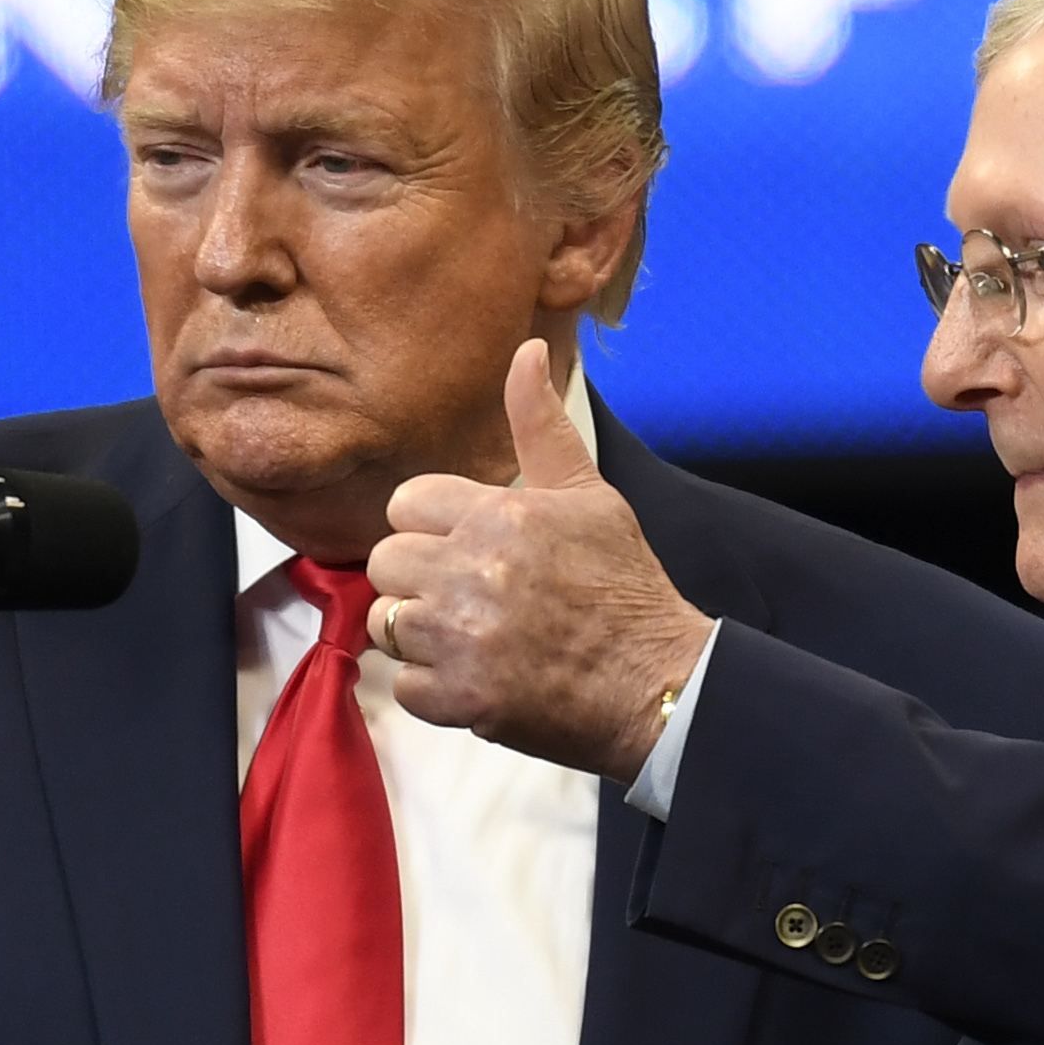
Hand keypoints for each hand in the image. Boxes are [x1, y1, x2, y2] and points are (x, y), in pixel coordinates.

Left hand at [368, 341, 714, 775]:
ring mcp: (461, 636)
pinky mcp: (459, 696)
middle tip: (469, 599)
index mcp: (499, 514)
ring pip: (387, 622)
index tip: (466, 550)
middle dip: (419, 580)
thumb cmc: (624, 587)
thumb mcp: (590, 495)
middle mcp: (472, 570)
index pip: (405, 504)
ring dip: (422, 635)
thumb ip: (540, 426)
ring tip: (474, 639)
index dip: (431, 528)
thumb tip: (528, 349)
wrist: (658, 682)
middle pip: (386, 562)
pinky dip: (437, 690)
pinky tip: (480, 679)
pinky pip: (406, 684)